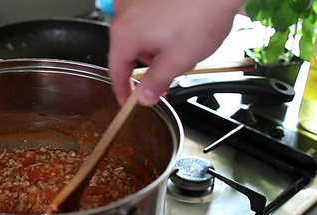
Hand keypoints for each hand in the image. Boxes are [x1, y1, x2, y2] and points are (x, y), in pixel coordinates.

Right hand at [108, 0, 243, 105]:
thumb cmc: (200, 13)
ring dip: (157, 43)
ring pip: (140, 32)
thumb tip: (144, 96)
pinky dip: (161, 25)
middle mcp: (124, 12)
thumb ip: (156, 82)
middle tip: (171, 69)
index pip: (116, 71)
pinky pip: (149, 15)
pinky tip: (182, 25)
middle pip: (129, 50)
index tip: (128, 100)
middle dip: (149, 63)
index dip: (123, 91)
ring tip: (183, 42)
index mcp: (125, 33)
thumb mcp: (178, 59)